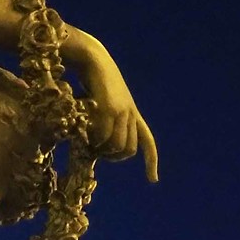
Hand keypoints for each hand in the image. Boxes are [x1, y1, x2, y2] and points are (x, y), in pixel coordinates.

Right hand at [78, 46, 158, 181]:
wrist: (93, 59)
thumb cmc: (93, 80)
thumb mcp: (104, 102)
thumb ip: (106, 121)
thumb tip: (97, 144)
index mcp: (133, 113)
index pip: (148, 141)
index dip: (151, 161)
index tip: (153, 180)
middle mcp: (131, 113)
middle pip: (129, 149)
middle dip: (115, 157)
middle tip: (98, 154)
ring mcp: (122, 112)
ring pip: (117, 146)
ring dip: (103, 151)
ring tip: (89, 144)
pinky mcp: (110, 110)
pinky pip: (103, 137)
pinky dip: (94, 142)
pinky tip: (85, 136)